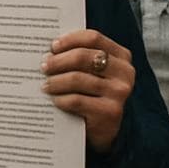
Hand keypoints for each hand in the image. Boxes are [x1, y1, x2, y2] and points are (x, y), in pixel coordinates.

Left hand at [42, 30, 133, 153]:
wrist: (104, 129)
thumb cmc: (93, 93)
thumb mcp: (92, 72)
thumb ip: (79, 56)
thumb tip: (49, 48)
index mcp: (121, 56)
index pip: (93, 38)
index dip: (70, 39)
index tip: (52, 46)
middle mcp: (125, 72)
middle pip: (83, 56)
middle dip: (58, 61)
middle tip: (44, 66)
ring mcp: (119, 93)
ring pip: (77, 79)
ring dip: (56, 81)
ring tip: (45, 84)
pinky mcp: (111, 112)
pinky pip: (77, 100)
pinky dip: (61, 99)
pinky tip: (55, 99)